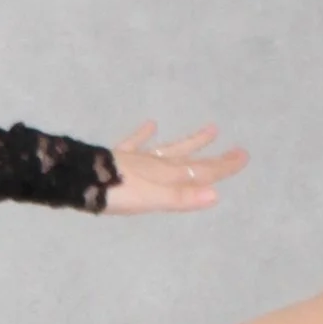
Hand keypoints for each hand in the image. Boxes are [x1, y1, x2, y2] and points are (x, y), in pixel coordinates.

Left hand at [101, 120, 247, 213]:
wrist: (78, 178)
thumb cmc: (115, 192)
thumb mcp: (151, 199)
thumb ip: (181, 197)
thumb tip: (216, 195)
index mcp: (167, 176)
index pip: (202, 172)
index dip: (223, 167)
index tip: (244, 156)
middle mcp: (157, 164)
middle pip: (191, 160)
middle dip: (214, 157)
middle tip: (237, 148)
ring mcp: (138, 158)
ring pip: (170, 149)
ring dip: (189, 141)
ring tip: (210, 129)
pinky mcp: (118, 157)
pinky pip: (135, 143)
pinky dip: (144, 134)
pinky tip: (151, 123)